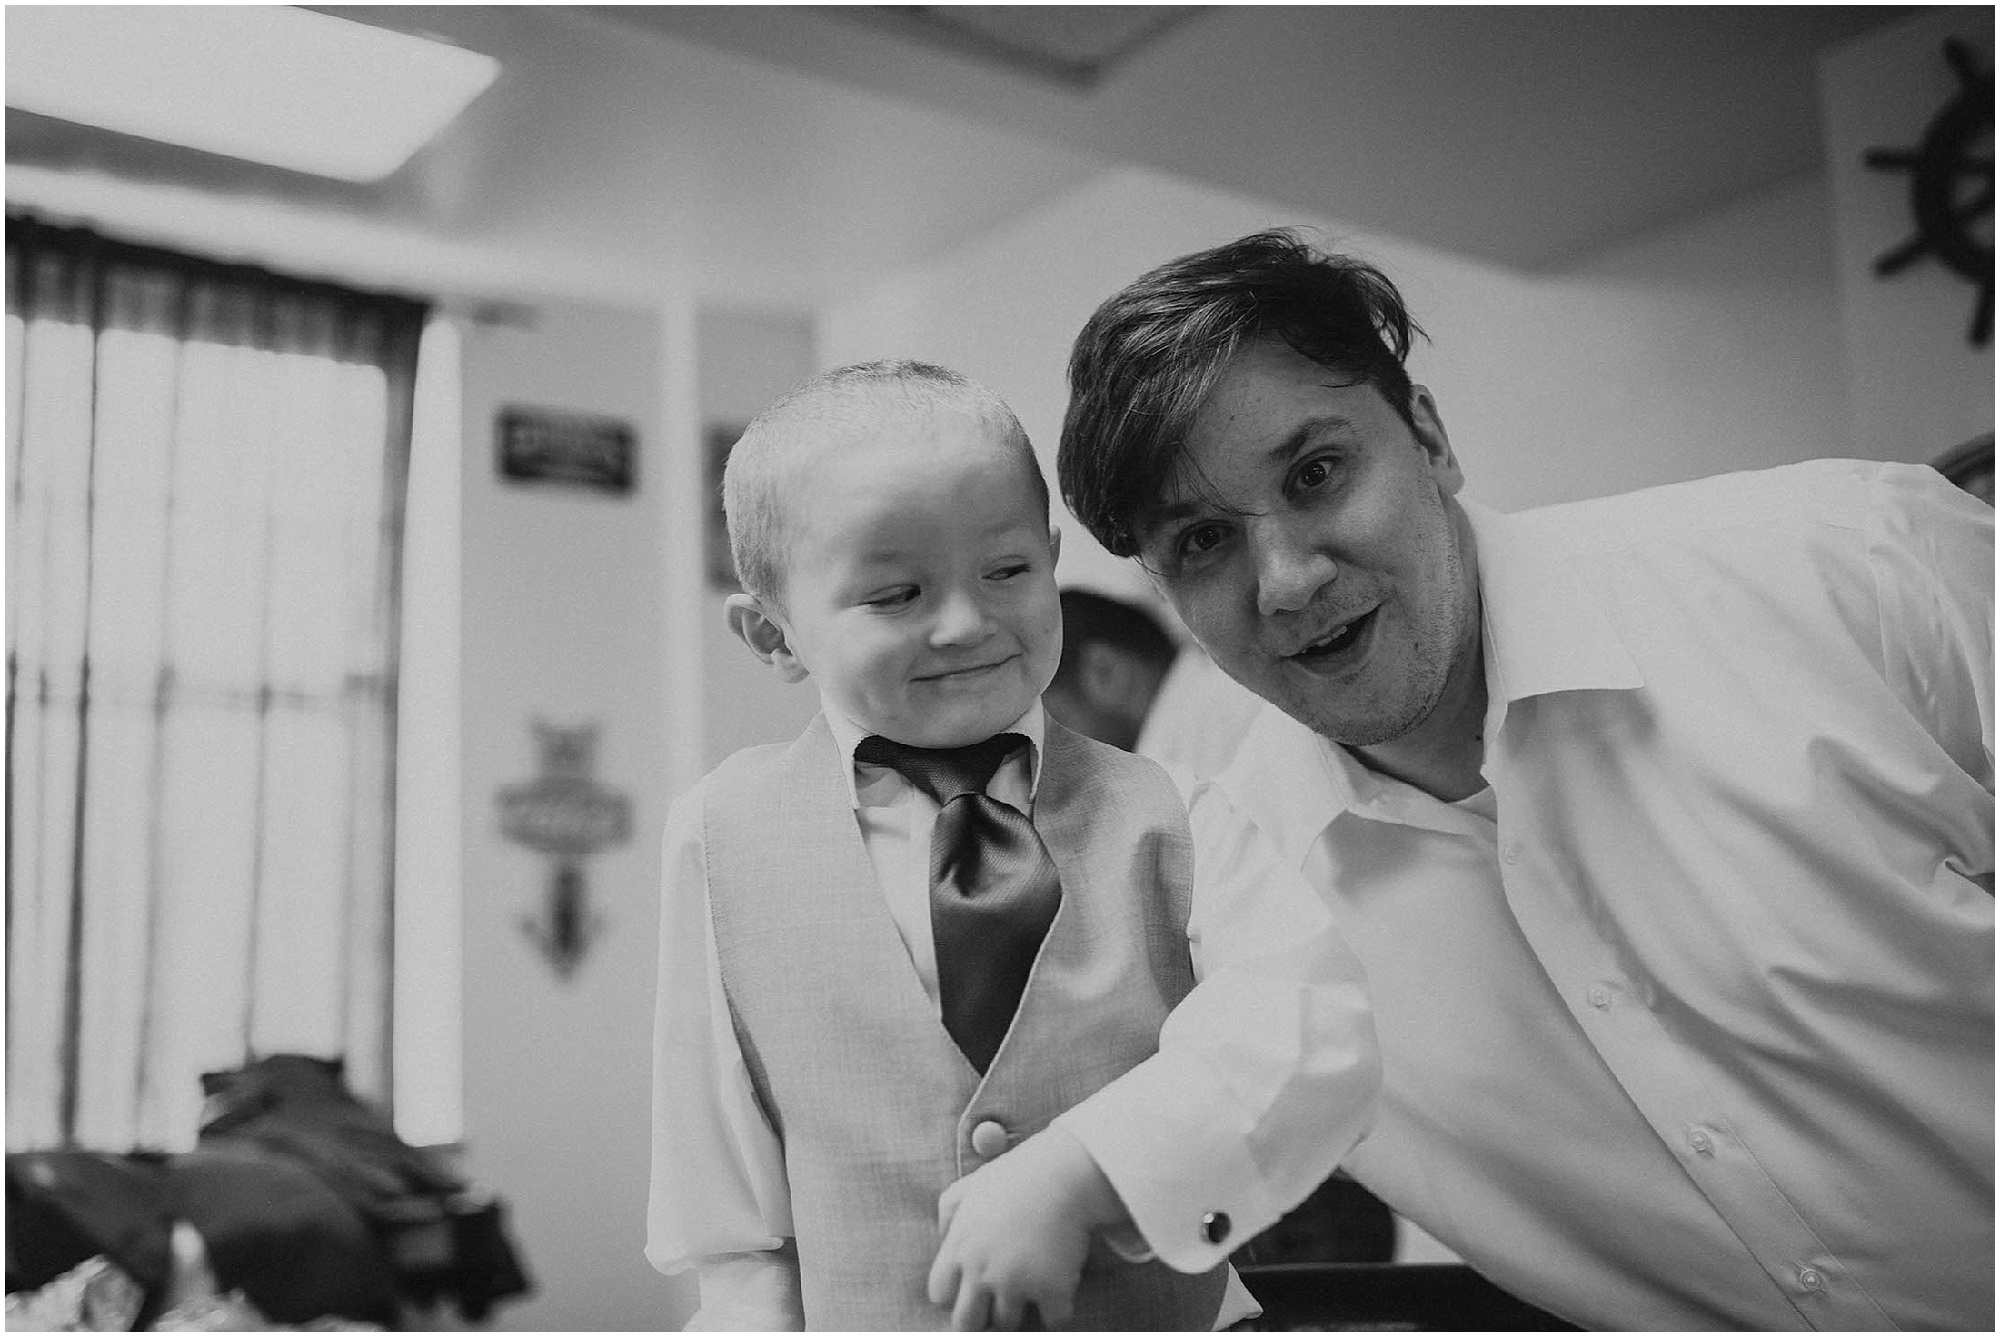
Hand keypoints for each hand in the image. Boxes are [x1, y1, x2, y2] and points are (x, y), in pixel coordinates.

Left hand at [927, 1124, 1125, 1329]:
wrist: (1064, 1173)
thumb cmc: (1017, 1175)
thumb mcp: (971, 1184)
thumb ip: (949, 1210)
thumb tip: (943, 1237)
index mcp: (959, 1249)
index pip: (939, 1293)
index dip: (955, 1291)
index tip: (971, 1285)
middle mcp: (981, 1273)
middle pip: (967, 1321)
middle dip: (979, 1316)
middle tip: (997, 1304)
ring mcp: (1015, 1286)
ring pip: (1007, 1323)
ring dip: (1019, 1310)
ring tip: (1030, 1289)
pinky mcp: (1051, 1292)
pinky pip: (1052, 1320)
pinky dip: (1058, 1309)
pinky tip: (1061, 1287)